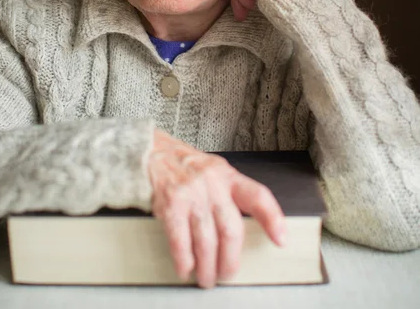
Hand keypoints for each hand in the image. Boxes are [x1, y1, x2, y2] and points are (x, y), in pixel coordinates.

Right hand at [148, 129, 286, 288]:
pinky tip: (186, 267)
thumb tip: (241, 230)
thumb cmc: (183, 164)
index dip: (272, 219)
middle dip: (230, 260)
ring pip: (207, 241)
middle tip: (226, 273)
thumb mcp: (214, 169)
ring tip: (206, 277)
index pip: (257, 196)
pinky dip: (185, 260)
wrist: (150, 152)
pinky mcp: (171, 204)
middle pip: (231, 230)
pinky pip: (181, 241)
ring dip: (207, 267)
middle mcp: (212, 184)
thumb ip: (230, 192)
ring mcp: (191, 194)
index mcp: (227, 175)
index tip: (281, 240)